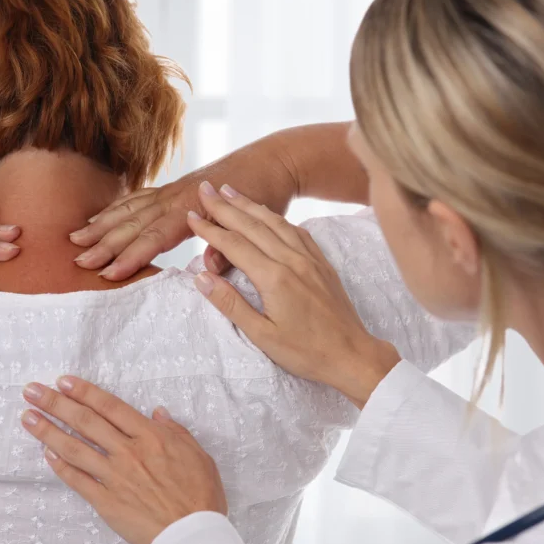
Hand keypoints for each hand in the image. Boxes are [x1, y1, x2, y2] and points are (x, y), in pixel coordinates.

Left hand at [20, 377, 227, 543]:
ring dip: (48, 431)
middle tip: (32, 392)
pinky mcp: (106, 502)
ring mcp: (114, 477)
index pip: (110, 407)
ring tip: (27, 417)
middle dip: (56, 404)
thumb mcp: (197, 455)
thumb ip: (176, 432)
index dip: (84, 392)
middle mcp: (128, 452)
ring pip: (75, 448)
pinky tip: (45, 454)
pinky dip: (60, 466)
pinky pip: (78, 481)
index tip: (63, 381)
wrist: (193, 535)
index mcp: (151, 437)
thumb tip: (157, 413)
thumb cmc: (200, 496)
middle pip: (86, 422)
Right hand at [68, 150, 298, 281]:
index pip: (154, 236)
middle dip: (104, 242)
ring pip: (131, 209)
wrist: (275, 161)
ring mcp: (174, 190)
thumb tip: (205, 268)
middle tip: (77, 261)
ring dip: (103, 225)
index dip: (130, 256)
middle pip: (134, 223)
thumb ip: (229, 251)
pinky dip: (118, 208)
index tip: (107, 272)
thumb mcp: (256, 228)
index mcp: (194, 208)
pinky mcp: (175, 188)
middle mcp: (177, 197)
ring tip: (77, 238)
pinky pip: (140, 198)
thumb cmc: (268, 195)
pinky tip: (103, 216)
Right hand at [188, 181, 399, 406]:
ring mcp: (309, 259)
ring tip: (230, 191)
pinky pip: (296, 231)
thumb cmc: (306, 352)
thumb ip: (231, 304)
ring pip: (274, 223)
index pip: (234, 245)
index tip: (191, 216)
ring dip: (250, 205)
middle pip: (252, 225)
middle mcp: (292, 260)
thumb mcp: (262, 335)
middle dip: (225, 206)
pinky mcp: (321, 262)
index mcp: (274, 278)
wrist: (352, 355)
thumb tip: (202, 278)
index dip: (210, 229)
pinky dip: (276, 217)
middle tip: (205, 189)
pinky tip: (267, 213)